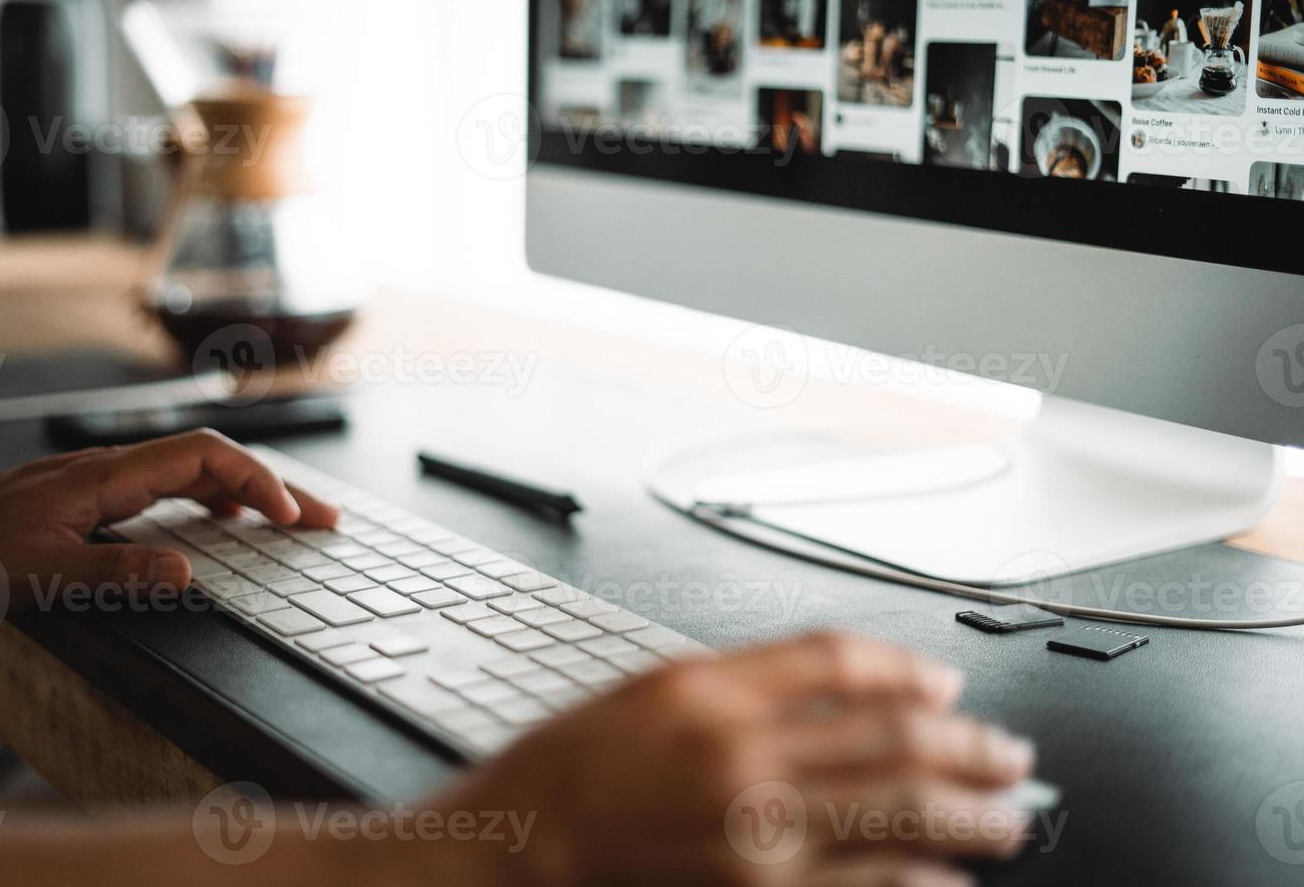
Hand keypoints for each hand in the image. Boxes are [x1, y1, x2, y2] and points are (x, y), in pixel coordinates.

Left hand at [0, 430, 336, 606]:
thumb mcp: (41, 578)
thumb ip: (118, 574)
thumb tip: (190, 575)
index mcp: (105, 477)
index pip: (204, 457)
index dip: (258, 481)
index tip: (292, 517)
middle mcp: (108, 468)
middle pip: (210, 457)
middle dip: (272, 484)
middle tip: (322, 518)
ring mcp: (98, 477)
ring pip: (190, 468)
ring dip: (243, 489)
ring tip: (286, 519)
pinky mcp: (88, 493)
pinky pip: (165, 482)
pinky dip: (207, 497)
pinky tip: (216, 519)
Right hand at [418, 633, 1033, 886]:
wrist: (515, 855)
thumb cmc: (569, 773)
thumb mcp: (651, 690)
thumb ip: (750, 677)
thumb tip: (850, 677)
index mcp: (709, 694)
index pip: (841, 662)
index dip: (908, 667)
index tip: (944, 681)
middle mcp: (741, 760)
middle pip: (893, 738)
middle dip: (971, 746)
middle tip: (1012, 754)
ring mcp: (755, 838)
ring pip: (899, 813)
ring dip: (971, 815)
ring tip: (1007, 817)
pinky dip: (922, 883)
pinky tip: (951, 882)